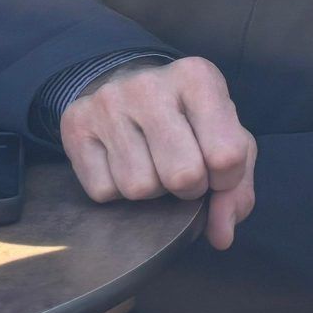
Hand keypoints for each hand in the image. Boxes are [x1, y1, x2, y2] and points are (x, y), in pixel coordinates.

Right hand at [60, 55, 256, 249]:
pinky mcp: (76, 124)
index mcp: (197, 78)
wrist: (128, 83)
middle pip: (182, 176)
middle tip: (182, 167)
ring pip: (139, 188)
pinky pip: (103, 191)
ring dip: (152, 189)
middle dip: (188, 186)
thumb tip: (222, 235)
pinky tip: (122, 160)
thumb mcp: (227, 138)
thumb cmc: (188, 118)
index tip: (215, 166)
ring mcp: (108, 102)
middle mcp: (149, 84)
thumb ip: (237, 187)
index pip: (226, 156)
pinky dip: (117, 189)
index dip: (226, 179)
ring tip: (151, 161)